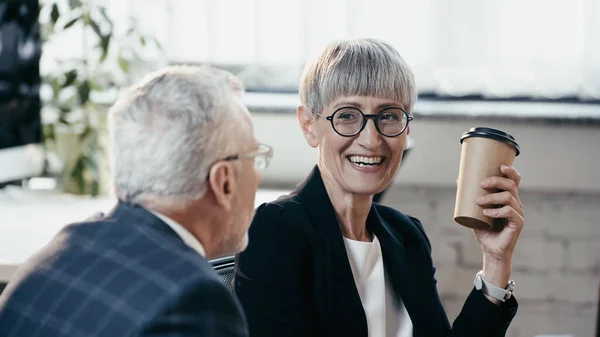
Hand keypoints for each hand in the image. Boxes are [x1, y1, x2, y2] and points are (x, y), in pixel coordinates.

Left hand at [474, 165, 523, 288]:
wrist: (490, 250)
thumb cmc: (484, 229)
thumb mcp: (475, 210)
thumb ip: (470, 197)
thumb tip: (459, 179)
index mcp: (508, 198)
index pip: (514, 181)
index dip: (510, 172)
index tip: (500, 166)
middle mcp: (515, 204)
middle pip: (511, 185)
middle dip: (496, 181)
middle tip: (481, 183)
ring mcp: (518, 214)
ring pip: (509, 197)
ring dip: (492, 197)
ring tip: (478, 201)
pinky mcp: (518, 224)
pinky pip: (510, 212)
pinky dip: (497, 211)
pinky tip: (486, 212)